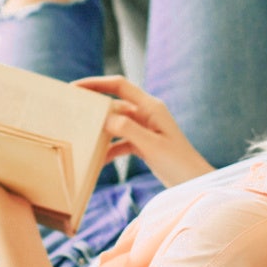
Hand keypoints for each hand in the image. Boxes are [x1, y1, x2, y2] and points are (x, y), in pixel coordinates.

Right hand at [73, 75, 213, 186]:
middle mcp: (148, 113)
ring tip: (81, 136)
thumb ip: (129, 130)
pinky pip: (121, 141)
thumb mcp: (152, 146)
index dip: (97, 83)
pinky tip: (98, 161)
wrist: (195, 183)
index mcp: (151, 107)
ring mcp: (146, 128)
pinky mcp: (145, 143)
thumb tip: (105, 118)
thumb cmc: (179, 163)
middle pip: (115, 103)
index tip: (75, 87)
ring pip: (116, 124)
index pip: (120, 85)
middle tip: (71, 111)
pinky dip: (110, 149)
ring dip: (101, 131)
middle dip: (94, 107)